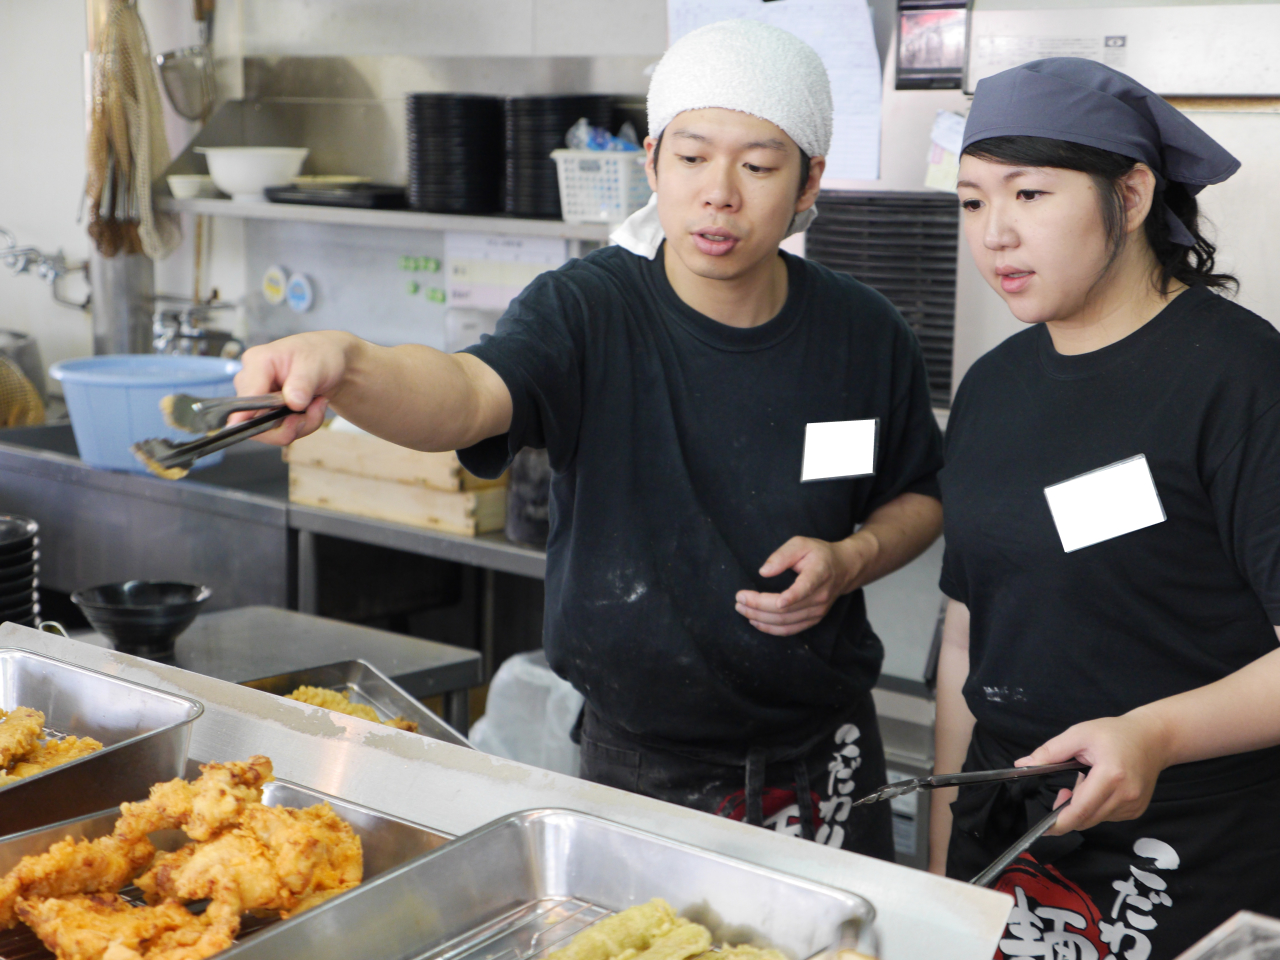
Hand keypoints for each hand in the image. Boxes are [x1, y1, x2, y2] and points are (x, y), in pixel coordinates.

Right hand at [232, 332, 354, 443]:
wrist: (327, 362)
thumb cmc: (318, 354)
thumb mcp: (315, 363)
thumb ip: (303, 382)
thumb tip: (293, 403)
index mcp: (257, 362)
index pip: (246, 395)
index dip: (250, 415)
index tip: (265, 426)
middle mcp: (250, 382)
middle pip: (254, 420)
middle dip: (289, 424)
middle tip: (316, 409)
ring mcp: (257, 400)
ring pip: (269, 430)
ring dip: (300, 425)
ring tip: (318, 405)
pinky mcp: (267, 413)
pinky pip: (279, 431)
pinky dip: (301, 426)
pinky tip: (313, 409)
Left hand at [734, 534, 871, 636]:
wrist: (844, 569)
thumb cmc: (819, 554)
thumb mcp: (801, 544)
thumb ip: (782, 555)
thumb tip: (763, 571)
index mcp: (819, 574)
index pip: (806, 588)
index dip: (792, 596)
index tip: (777, 601)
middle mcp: (820, 596)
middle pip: (787, 608)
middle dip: (759, 606)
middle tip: (739, 599)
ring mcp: (818, 611)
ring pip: (785, 621)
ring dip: (760, 618)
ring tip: (741, 609)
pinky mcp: (813, 620)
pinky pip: (790, 630)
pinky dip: (771, 628)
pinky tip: (755, 621)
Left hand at [1017, 711, 1171, 834]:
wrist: (1153, 739)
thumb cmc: (1114, 733)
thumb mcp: (1079, 734)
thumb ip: (1050, 751)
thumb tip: (1022, 765)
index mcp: (1111, 775)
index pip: (1081, 809)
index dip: (1060, 822)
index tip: (1044, 828)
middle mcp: (1125, 795)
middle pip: (1087, 818)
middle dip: (1067, 813)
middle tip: (1063, 791)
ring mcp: (1134, 805)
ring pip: (1096, 819)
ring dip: (1082, 809)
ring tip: (1084, 782)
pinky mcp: (1137, 810)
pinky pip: (1108, 817)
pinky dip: (1096, 808)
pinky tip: (1098, 789)